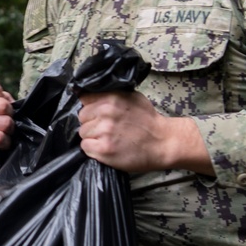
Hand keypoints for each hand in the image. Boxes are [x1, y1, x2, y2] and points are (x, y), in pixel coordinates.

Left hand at [77, 90, 212, 174]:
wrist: (163, 143)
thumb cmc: (149, 121)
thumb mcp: (132, 98)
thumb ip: (111, 95)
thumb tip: (89, 96)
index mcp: (111, 98)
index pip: (85, 99)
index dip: (91, 108)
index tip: (97, 114)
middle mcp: (105, 113)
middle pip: (82, 118)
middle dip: (91, 123)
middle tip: (106, 129)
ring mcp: (104, 132)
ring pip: (83, 133)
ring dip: (92, 137)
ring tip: (109, 139)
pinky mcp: (103, 149)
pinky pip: (85, 147)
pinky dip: (93, 149)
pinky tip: (107, 148)